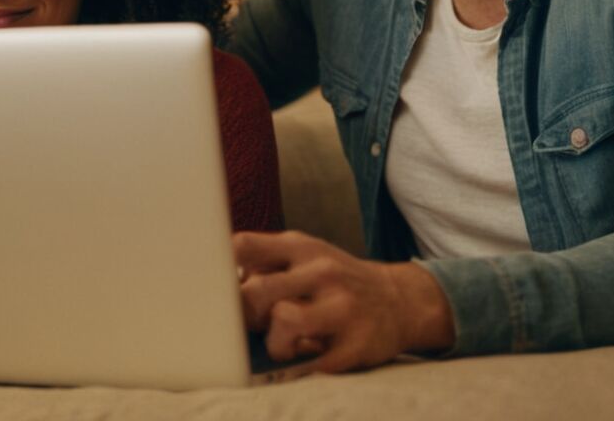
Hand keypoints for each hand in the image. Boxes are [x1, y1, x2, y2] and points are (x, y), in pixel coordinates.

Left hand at [234, 230, 453, 372]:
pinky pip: (312, 365)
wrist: (400, 301)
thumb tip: (217, 283)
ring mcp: (341, 308)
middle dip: (244, 315)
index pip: (244, 246)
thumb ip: (265, 262)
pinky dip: (300, 368)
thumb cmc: (334, 280)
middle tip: (254, 324)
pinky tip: (306, 359)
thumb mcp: (306, 255)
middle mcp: (321, 272)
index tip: (214, 287)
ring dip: (273, 342)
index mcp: (301, 246)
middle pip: (257, 290)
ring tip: (285, 344)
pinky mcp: (356, 345)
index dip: (218, 269)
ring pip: (283, 322)